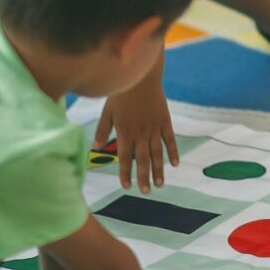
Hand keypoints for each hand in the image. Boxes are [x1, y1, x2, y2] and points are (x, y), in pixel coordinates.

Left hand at [96, 61, 177, 193]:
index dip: (125, 173)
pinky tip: (175, 164)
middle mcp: (140, 133)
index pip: (124, 158)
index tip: (126, 186)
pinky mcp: (165, 121)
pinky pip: (170, 140)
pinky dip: (173, 152)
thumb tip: (95, 146)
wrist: (142, 77)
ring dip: (158, 169)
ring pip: (157, 153)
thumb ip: (102, 129)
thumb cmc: (121, 93)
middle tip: (146, 192)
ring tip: (160, 184)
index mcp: (124, 132)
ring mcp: (154, 128)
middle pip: (142, 160)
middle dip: (143, 177)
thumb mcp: (107, 110)